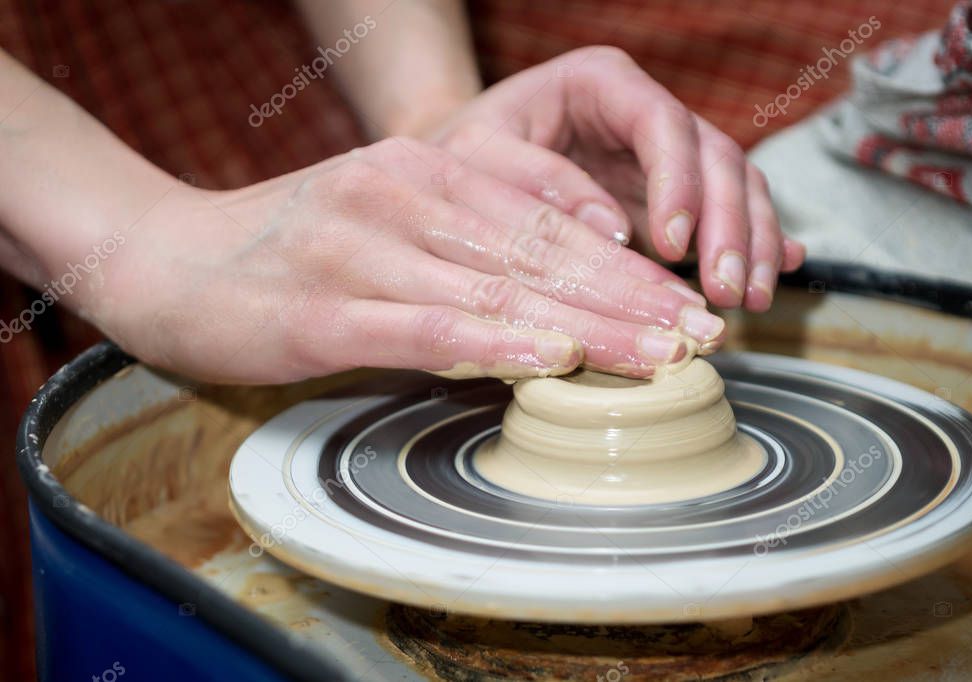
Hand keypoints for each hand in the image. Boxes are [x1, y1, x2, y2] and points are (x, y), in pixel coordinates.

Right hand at [98, 137, 723, 383]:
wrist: (168, 260)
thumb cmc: (290, 252)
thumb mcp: (388, 223)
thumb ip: (467, 250)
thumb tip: (557, 307)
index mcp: (426, 167)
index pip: (549, 216)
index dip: (627, 264)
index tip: (686, 303)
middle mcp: (402, 194)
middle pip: (540, 251)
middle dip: (630, 298)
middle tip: (702, 335)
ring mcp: (361, 247)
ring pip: (496, 287)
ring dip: (585, 325)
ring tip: (657, 356)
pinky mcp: (322, 307)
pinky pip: (423, 326)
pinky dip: (491, 344)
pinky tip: (547, 362)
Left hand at [423, 46, 805, 311]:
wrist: (461, 165)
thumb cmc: (462, 155)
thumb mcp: (478, 158)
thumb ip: (536, 182)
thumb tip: (611, 230)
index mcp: (601, 83)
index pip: (661, 124)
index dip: (679, 183)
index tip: (676, 246)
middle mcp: (644, 111)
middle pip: (714, 155)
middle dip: (728, 225)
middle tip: (725, 290)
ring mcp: (664, 152)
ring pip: (734, 184)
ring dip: (748, 243)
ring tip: (747, 298)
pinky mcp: (671, 191)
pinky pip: (726, 209)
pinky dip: (752, 241)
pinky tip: (777, 269)